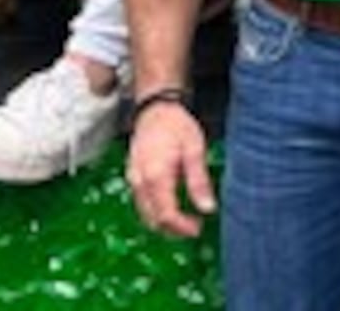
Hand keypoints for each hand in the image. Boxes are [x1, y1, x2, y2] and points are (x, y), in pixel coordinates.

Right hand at [126, 103, 216, 237]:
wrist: (155, 109)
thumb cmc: (177, 126)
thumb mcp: (195, 150)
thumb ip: (199, 181)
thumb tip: (208, 208)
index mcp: (156, 176)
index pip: (166, 215)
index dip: (181, 228)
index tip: (197, 229)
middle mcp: (139, 181)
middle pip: (153, 219)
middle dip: (173, 229)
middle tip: (195, 226)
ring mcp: (133, 180)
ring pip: (145, 214)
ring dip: (164, 222)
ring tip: (186, 218)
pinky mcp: (132, 177)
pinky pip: (141, 203)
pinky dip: (155, 211)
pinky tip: (172, 205)